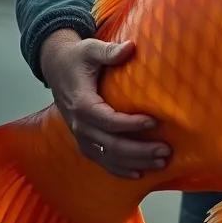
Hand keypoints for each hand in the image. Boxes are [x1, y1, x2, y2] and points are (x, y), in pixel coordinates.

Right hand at [39, 28, 169, 177]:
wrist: (56, 67)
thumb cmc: (77, 58)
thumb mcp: (90, 48)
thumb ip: (109, 51)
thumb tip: (130, 48)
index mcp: (80, 103)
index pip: (106, 119)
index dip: (130, 124)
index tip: (154, 121)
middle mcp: (78, 124)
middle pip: (110, 144)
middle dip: (139, 150)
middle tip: (166, 150)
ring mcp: (80, 135)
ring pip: (108, 156)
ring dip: (135, 162)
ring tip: (161, 163)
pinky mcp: (84, 141)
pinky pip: (101, 160)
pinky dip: (119, 169)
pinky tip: (139, 174)